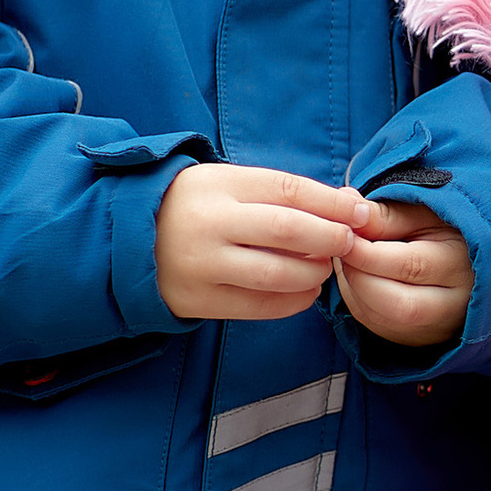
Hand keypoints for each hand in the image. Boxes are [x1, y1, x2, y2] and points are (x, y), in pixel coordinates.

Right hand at [156, 162, 379, 321]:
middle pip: (287, 230)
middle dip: (330, 238)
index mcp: (219, 185)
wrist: (129, 240)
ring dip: (314, 273)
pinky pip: (259, 306)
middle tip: (349, 243)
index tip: (360, 214)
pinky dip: (293, 302)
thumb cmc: (195, 206)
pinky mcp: (199, 300)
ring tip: (323, 268)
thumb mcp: (230, 184)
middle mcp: (210, 224)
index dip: (331, 203)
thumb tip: (348, 205)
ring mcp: (203, 265)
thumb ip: (284, 193)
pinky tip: (305, 292)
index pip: (288, 190)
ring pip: (277, 274)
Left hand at [336, 192, 474, 350]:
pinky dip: (356, 299)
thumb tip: (349, 206)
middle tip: (342, 248)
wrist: (466, 262)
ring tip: (348, 257)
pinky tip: (356, 275)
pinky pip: (375, 324)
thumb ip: (387, 215)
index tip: (343, 232)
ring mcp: (434, 328)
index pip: (410, 266)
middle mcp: (453, 305)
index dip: (367, 252)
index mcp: (461, 265)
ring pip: (380, 319)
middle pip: (397, 304)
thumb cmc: (444, 229)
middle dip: (358, 276)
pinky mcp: (414, 338)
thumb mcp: (422, 214)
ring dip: (352, 287)